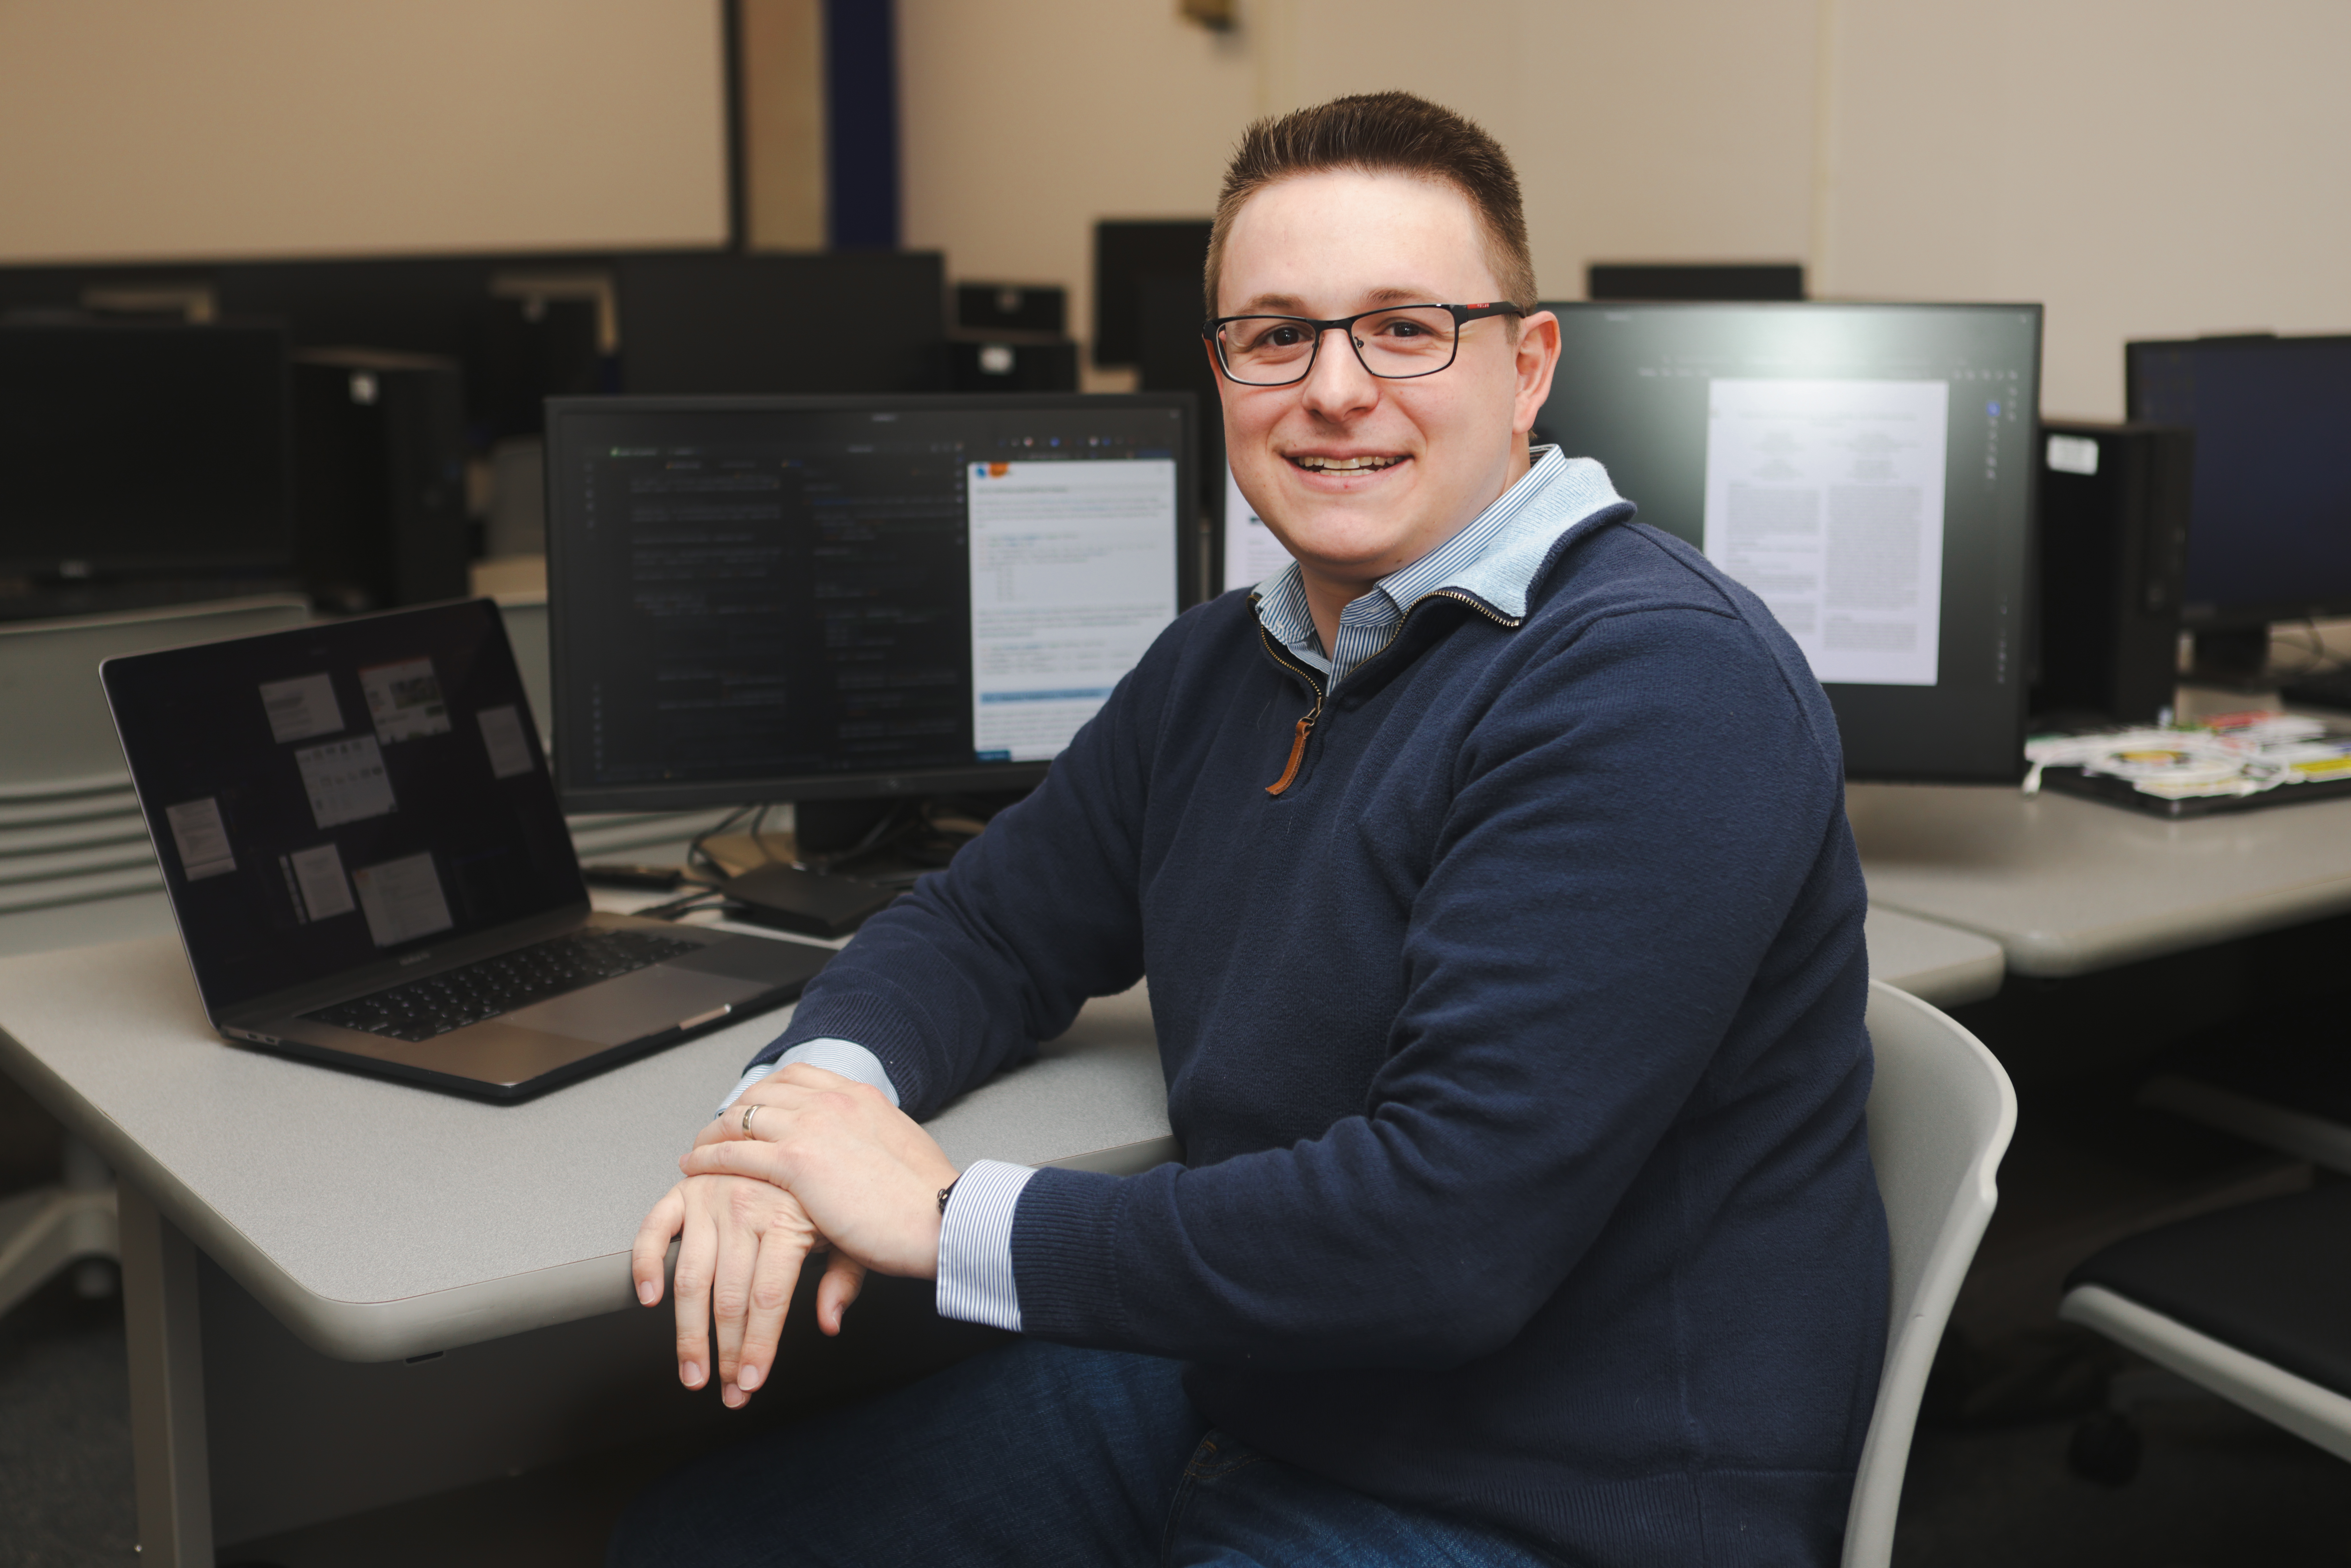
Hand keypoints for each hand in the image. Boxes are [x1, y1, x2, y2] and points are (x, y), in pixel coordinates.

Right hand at [629, 1173, 866, 1408]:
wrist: (796, 1140)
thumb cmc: (818, 1194)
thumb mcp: (847, 1232)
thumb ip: (844, 1279)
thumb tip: (829, 1323)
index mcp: (786, 1220)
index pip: (768, 1298)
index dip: (758, 1346)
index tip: (750, 1382)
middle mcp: (745, 1207)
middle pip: (729, 1298)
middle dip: (727, 1353)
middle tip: (726, 1390)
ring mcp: (710, 1198)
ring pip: (691, 1279)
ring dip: (687, 1333)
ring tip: (692, 1369)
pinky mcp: (683, 1190)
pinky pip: (655, 1229)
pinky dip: (646, 1263)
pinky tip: (649, 1298)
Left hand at [682, 1063, 959, 1281]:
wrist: (943, 1215)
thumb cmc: (929, 1198)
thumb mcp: (901, 1155)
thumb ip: (875, 1150)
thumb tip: (866, 1163)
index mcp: (863, 1097)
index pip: (801, 1075)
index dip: (769, 1090)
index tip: (756, 1105)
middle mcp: (834, 1102)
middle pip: (766, 1090)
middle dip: (737, 1107)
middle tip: (720, 1126)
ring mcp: (813, 1127)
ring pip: (745, 1117)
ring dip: (715, 1131)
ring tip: (700, 1147)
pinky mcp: (797, 1163)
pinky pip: (738, 1154)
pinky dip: (710, 1158)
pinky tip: (697, 1167)